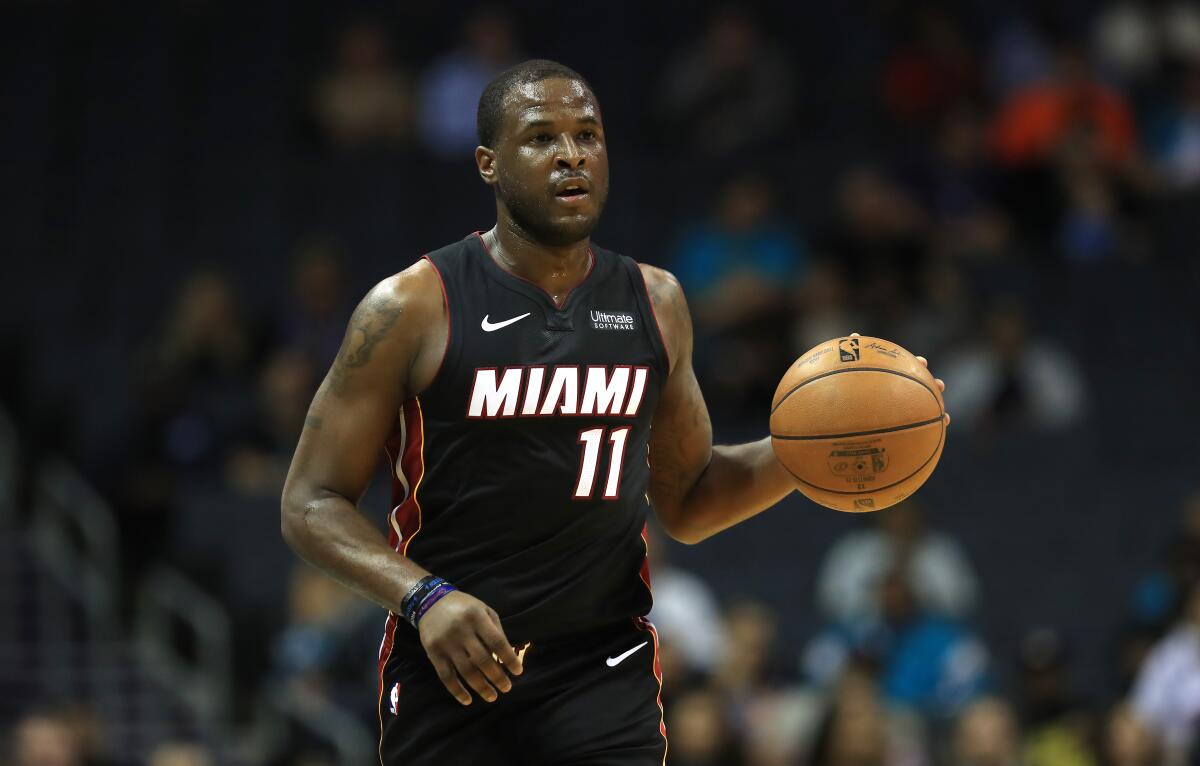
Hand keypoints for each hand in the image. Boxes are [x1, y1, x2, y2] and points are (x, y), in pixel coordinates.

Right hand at [417, 590, 522, 704]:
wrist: (430, 602)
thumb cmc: (463, 607)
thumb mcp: (483, 610)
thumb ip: (496, 630)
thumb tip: (507, 657)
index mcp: (477, 617)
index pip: (497, 642)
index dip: (509, 658)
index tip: (518, 672)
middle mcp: (461, 630)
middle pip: (483, 660)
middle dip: (497, 677)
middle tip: (507, 688)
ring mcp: (446, 643)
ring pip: (466, 671)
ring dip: (481, 687)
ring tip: (492, 697)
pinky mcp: (433, 653)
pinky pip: (446, 676)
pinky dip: (457, 691)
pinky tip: (468, 700)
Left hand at [850, 333, 950, 427]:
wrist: (840, 414)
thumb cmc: (841, 389)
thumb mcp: (844, 370)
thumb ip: (850, 352)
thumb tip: (855, 336)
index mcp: (890, 377)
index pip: (908, 367)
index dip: (916, 364)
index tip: (922, 363)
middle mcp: (898, 392)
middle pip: (921, 387)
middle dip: (932, 385)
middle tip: (939, 385)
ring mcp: (899, 408)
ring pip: (922, 410)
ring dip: (935, 413)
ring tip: (945, 417)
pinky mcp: (896, 426)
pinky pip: (913, 431)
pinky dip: (924, 434)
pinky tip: (930, 439)